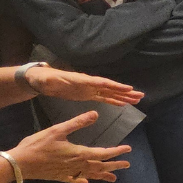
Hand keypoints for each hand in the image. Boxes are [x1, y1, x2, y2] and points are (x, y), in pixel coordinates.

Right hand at [8, 111, 131, 182]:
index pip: (103, 153)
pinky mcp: (59, 177)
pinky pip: (74, 180)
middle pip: (100, 166)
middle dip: (114, 165)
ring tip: (113, 178)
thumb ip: (77, 122)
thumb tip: (95, 114)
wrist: (20, 164)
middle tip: (127, 164)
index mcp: (79, 153)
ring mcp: (68, 173)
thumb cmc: (38, 145)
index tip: (128, 150)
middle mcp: (77, 165)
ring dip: (102, 175)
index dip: (116, 152)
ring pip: (90, 175)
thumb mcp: (58, 130)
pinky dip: (82, 181)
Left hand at [26, 67, 142, 105]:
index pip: (102, 82)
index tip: (128, 88)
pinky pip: (104, 98)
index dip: (115, 86)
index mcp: (83, 80)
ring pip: (110, 93)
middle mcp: (89, 83)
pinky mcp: (87, 95)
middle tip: (140, 95)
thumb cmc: (45, 79)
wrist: (42, 80)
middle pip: (110, 87)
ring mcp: (89, 89)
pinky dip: (114, 101)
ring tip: (137, 100)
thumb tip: (53, 79)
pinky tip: (123, 104)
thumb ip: (52, 80)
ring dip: (123, 97)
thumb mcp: (47, 79)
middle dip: (125, 91)